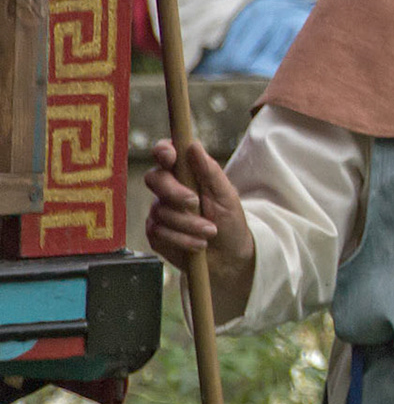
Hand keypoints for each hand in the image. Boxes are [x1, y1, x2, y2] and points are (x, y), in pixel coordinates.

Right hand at [144, 140, 257, 320]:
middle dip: (174, 192)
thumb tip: (193, 145)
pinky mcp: (155, 233)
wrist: (229, 258)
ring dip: (189, 223)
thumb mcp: (226, 195)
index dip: (163, 151)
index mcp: (186, 174)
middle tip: (195, 203)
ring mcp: (159, 211)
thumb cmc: (229, 222)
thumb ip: (210, 171)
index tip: (170, 157)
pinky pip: (159, 232)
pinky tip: (198, 244)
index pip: (165, 154)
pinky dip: (183, 239)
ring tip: (210, 232)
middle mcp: (168, 190)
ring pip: (160, 210)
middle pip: (154, 179)